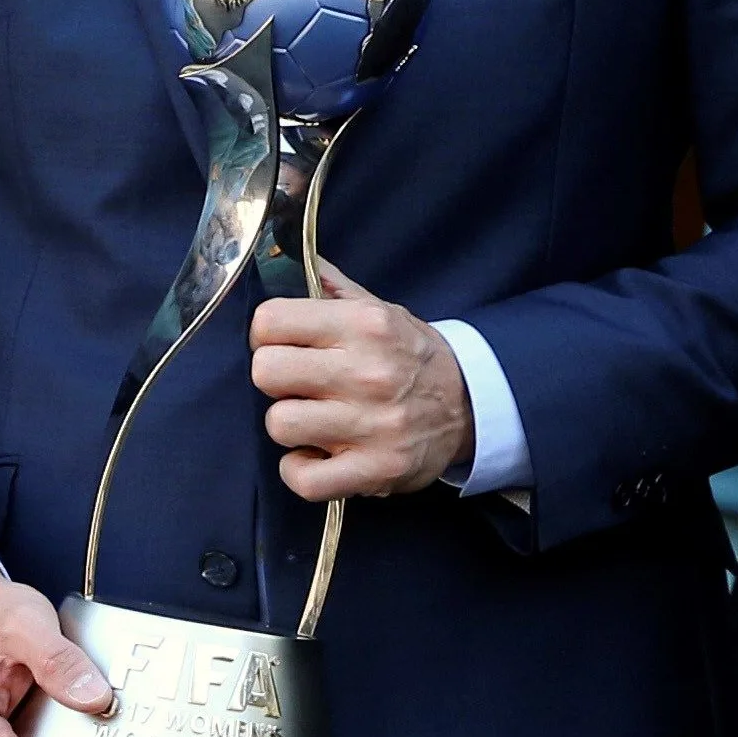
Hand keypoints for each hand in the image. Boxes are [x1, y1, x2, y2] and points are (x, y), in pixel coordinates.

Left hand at [252, 264, 472, 500]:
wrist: (471, 405)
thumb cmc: (412, 355)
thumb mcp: (380, 309)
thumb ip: (331, 288)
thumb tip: (285, 256)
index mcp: (364, 325)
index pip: (270, 321)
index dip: (266, 335)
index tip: (282, 344)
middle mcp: (366, 372)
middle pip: (266, 372)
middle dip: (274, 378)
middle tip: (297, 383)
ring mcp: (371, 425)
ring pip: (280, 424)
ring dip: (289, 424)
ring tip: (313, 418)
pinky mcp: (375, 470)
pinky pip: (305, 480)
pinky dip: (300, 472)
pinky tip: (315, 456)